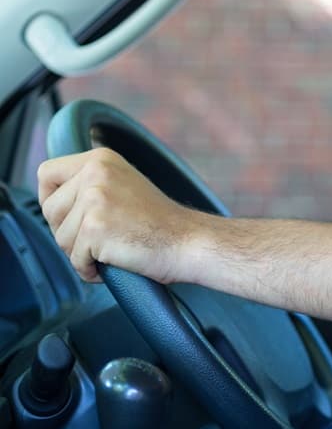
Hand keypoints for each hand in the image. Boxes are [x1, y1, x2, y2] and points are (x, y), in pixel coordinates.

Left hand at [37, 148, 200, 283]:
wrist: (189, 241)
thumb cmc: (160, 222)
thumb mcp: (122, 184)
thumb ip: (89, 184)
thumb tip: (50, 199)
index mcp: (100, 158)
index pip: (46, 173)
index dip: (51, 198)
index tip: (71, 214)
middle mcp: (95, 173)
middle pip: (49, 210)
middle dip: (68, 231)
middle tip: (103, 235)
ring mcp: (94, 200)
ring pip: (60, 238)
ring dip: (82, 252)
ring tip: (114, 246)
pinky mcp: (94, 228)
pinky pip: (75, 260)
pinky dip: (91, 269)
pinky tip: (116, 261)